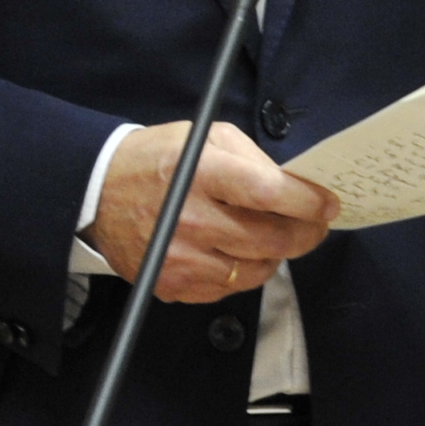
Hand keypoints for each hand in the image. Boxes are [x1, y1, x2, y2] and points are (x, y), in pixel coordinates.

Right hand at [87, 123, 336, 304]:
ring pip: (256, 270)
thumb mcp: (205, 138)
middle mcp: (191, 219)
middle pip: (271, 239)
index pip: (270, 193)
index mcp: (202, 173)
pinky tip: (240, 252)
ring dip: (277, 255)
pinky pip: (228, 287)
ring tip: (278, 238)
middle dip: (305, 233)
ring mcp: (180, 258)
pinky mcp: (172, 284)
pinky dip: (244, 272)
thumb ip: (253, 159)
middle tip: (315, 226)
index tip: (328, 204)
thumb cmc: (157, 159)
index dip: (308, 202)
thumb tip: (295, 185)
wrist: (96, 192)